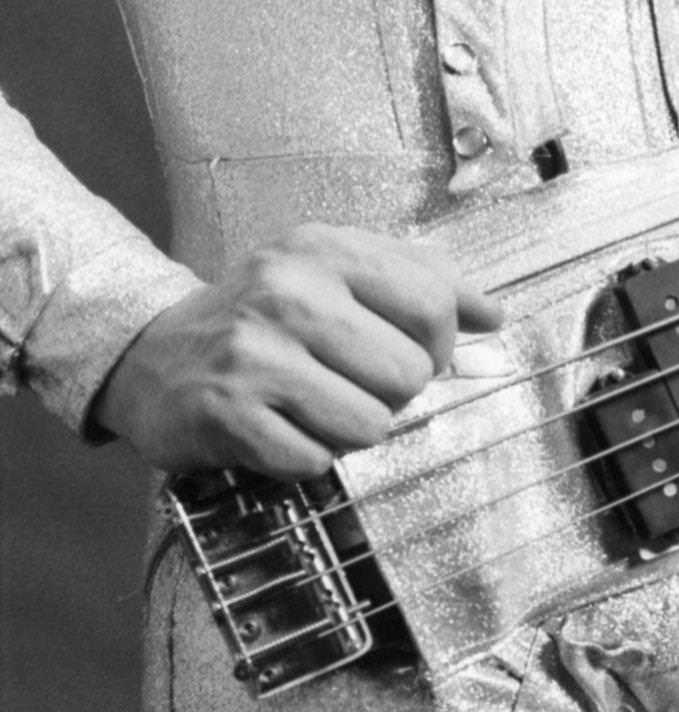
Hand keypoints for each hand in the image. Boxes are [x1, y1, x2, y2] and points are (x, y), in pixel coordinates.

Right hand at [92, 223, 502, 475]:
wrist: (151, 355)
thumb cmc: (262, 320)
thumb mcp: (334, 274)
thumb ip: (420, 282)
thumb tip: (495, 315)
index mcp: (323, 251)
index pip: (432, 304)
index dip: (439, 347)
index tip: (414, 355)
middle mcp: (288, 293)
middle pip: (410, 374)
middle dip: (392, 395)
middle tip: (348, 384)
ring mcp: (255, 354)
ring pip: (371, 424)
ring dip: (350, 431)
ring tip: (312, 407)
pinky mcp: (229, 413)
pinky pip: (315, 460)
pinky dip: (306, 458)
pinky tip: (279, 430)